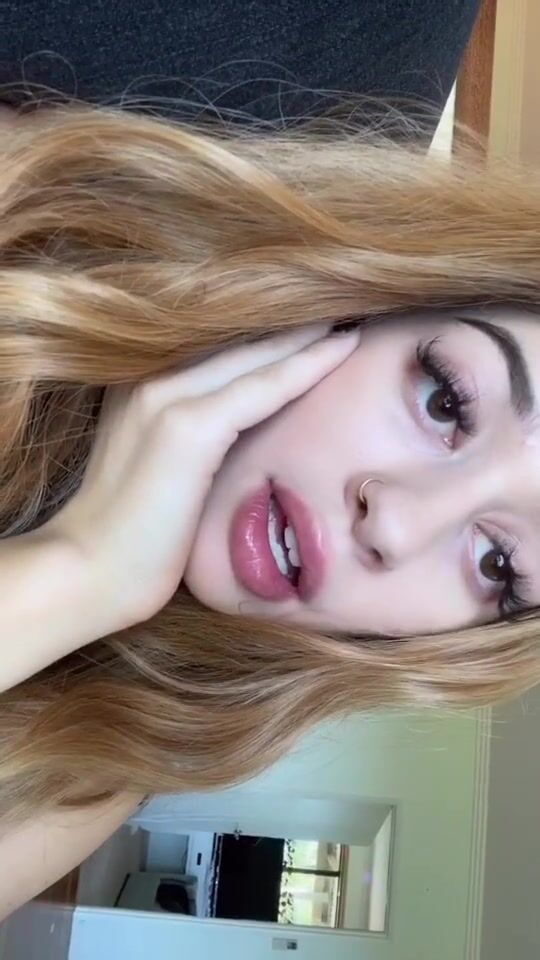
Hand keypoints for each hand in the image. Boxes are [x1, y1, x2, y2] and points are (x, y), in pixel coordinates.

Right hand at [46, 324, 360, 632]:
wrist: (89, 573)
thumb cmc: (129, 539)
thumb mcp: (159, 471)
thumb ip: (188, 440)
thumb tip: (238, 437)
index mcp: (139, 384)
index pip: (216, 346)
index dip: (266, 333)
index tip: (312, 320)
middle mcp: (149, 377)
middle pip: (237, 337)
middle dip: (293, 322)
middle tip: (344, 302)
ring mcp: (165, 397)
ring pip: (256, 353)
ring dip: (309, 333)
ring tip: (352, 313)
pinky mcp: (188, 427)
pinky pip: (264, 386)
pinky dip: (307, 365)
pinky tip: (343, 347)